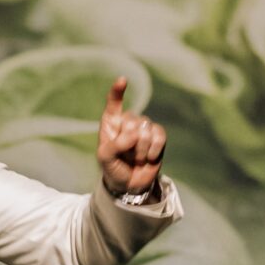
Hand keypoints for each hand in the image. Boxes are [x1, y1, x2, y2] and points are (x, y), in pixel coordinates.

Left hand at [96, 76, 166, 197]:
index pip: (113, 104)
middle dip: (129, 143)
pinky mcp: (158, 136)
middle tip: (126, 156)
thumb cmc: (113, 168)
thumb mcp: (105, 158)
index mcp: (111, 123)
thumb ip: (114, 145)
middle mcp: (128, 122)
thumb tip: (134, 134)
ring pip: (146, 129)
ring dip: (140, 150)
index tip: (122, 80)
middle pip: (132, 121)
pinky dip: (154, 149)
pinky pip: (159, 135)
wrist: (130, 184)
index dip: (117, 92)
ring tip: (136, 159)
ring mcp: (144, 128)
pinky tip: (149, 158)